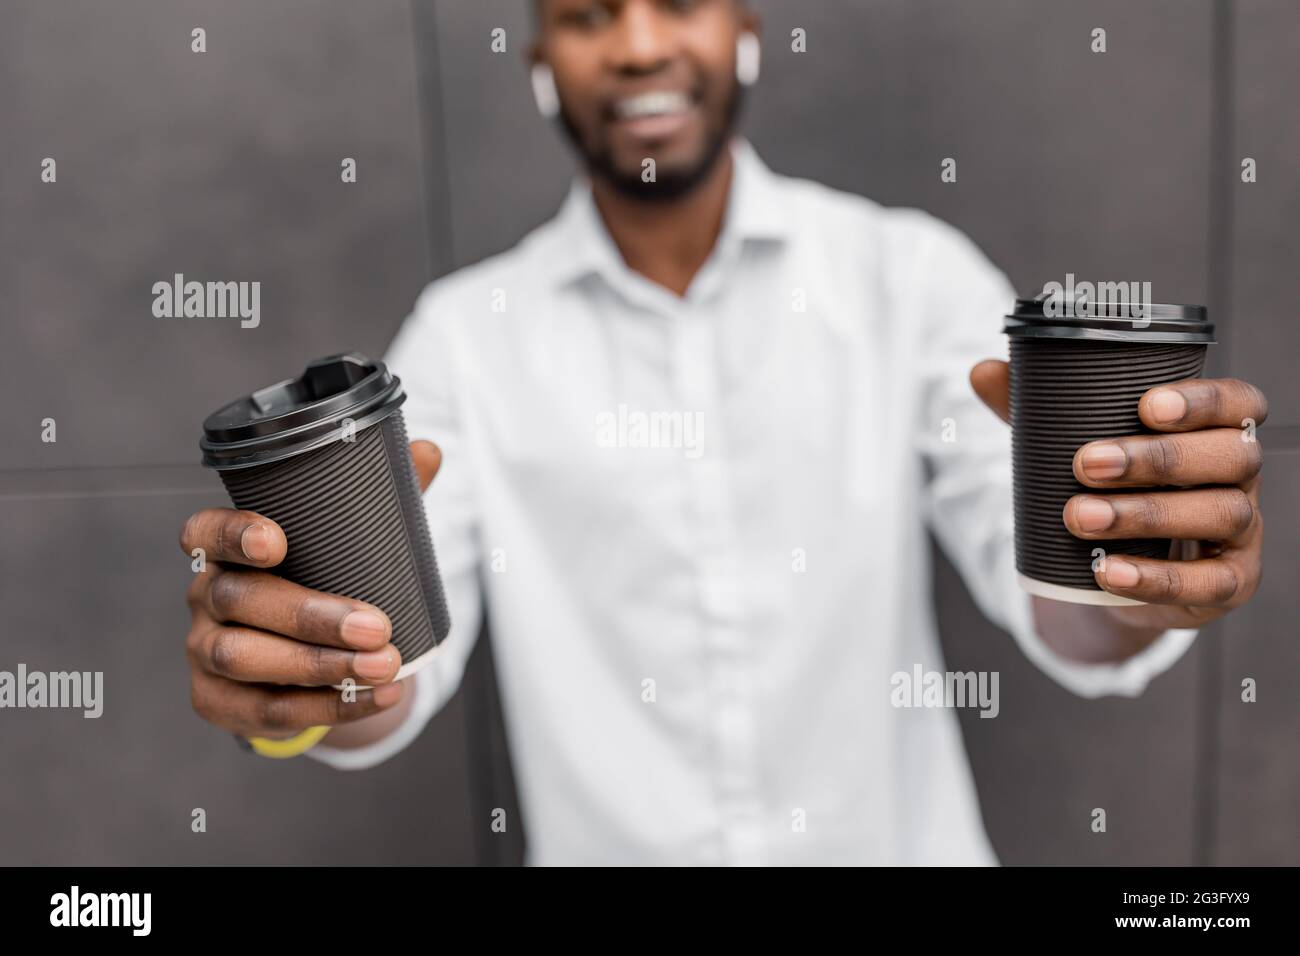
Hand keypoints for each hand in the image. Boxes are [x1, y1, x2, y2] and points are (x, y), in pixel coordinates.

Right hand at [182, 440, 441, 739]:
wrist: (309, 659)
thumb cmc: (323, 580)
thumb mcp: (348, 540)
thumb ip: (381, 497)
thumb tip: (428, 451)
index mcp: (227, 548)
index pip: (206, 532)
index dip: (232, 534)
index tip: (275, 540)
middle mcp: (207, 596)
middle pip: (240, 601)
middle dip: (310, 616)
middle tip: (375, 627)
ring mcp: (204, 652)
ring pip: (246, 658)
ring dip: (318, 666)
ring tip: (384, 666)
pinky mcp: (218, 701)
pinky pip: (267, 710)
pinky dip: (328, 707)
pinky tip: (377, 697)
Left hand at [972, 361, 1265, 632]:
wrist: (1113, 573)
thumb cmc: (1109, 491)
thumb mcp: (1072, 449)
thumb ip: (1037, 411)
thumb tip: (982, 370)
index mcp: (1214, 430)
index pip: (1236, 403)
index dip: (1203, 400)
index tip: (1145, 405)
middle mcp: (1239, 476)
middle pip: (1227, 456)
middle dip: (1157, 459)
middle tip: (1086, 464)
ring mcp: (1241, 532)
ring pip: (1218, 514)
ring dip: (1145, 515)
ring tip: (1079, 517)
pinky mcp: (1229, 583)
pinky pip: (1206, 582)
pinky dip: (1155, 578)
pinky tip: (1107, 571)